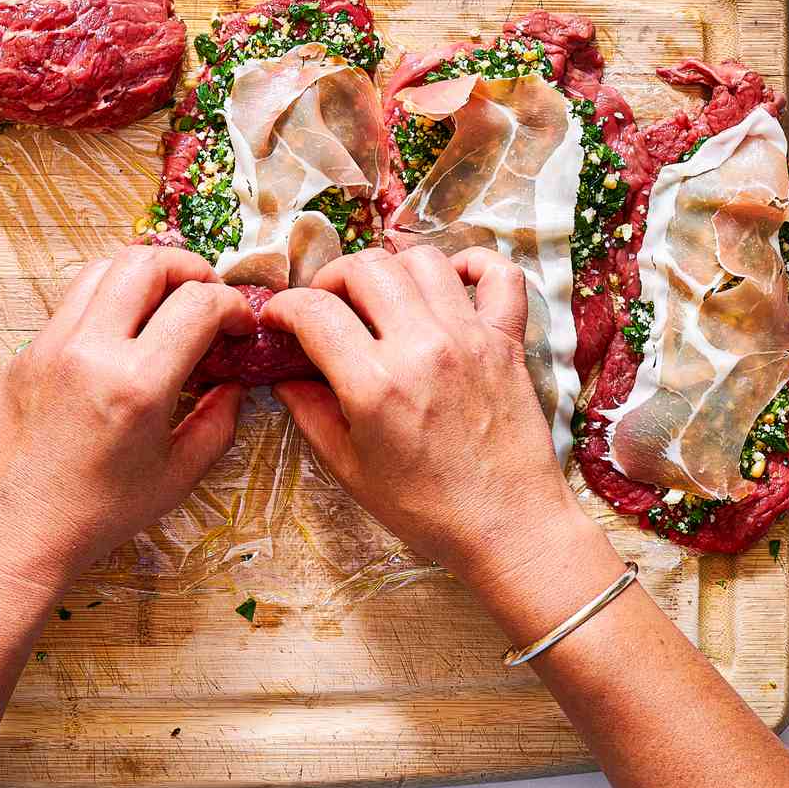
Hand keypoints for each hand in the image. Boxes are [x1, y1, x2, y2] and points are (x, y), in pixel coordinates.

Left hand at [0, 246, 256, 598]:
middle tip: (206, 295)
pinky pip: (73, 302)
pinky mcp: (27, 352)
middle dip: (189, 268)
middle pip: (146, 262)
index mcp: (135, 385)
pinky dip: (107, 300)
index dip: (232, 305)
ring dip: (144, 275)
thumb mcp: (175, 478)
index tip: (239, 324)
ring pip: (103, 267)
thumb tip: (234, 384)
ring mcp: (51, 345)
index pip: (197, 303)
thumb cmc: (93, 517)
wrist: (12, 535)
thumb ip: (217, 423)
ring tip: (164, 306)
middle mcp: (89, 351)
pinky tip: (122, 335)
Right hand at [261, 245, 591, 584]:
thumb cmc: (428, 508)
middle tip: (325, 305)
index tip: (278, 318)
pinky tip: (447, 284)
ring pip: (421, 259)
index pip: (314, 311)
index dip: (284, 307)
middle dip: (331, 278)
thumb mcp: (351, 469)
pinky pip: (497, 274)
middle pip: (365, 268)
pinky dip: (471, 265)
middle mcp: (422, 348)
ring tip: (379, 295)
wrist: (510, 528)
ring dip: (389, 268)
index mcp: (375, 385)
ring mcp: (470, 337)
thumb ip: (311, 413)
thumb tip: (285, 375)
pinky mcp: (507, 341)